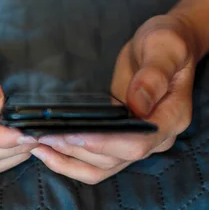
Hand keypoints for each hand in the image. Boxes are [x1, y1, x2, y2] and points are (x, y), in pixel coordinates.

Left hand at [30, 15, 197, 183]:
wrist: (166, 48)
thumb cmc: (167, 42)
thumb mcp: (164, 47)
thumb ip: (153, 74)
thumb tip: (138, 104)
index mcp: (172, 118)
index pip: (138, 144)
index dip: (104, 144)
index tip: (73, 135)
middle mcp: (157, 139)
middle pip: (114, 160)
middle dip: (75, 151)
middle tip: (42, 136)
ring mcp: (137, 143)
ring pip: (101, 168)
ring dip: (67, 162)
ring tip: (36, 146)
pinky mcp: (119, 141)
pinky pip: (96, 161)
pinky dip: (70, 161)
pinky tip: (46, 149)